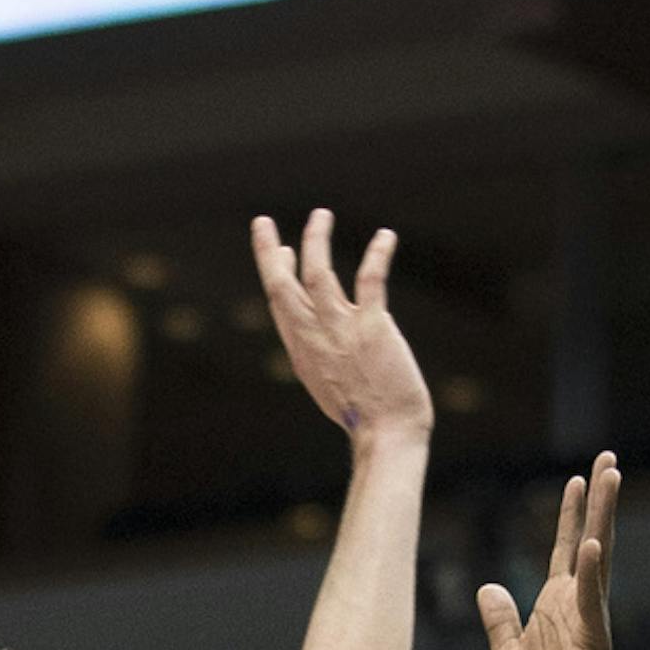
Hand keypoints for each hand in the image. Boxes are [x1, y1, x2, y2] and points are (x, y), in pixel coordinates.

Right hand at [250, 210, 433, 448]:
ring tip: (321, 215)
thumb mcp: (331, 384)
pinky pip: (370, 280)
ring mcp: (341, 331)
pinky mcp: (373, 327)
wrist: (387, 434)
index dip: (278, 273)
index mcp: (302, 352)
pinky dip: (377, 254)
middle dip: (267, 252)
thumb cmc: (365, 415)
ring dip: (316, 240)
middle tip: (262, 222)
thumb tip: (320, 332)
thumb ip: (322, 354)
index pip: (281, 305)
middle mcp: (315, 338)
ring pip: (318, 275)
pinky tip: (386, 236)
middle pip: (281, 287)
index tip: (285, 249)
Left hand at [477, 459, 616, 649]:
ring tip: (611, 478)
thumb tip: (488, 588)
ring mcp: (590, 621)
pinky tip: (592, 545)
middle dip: (598, 501)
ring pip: (600, 559)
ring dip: (603, 518)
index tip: (578, 478)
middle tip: (609, 459)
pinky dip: (591, 574)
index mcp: (558, 605)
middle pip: (591, 541)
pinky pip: (591, 601)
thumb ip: (499, 619)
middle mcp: (579, 606)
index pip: (567, 549)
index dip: (571, 514)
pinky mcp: (592, 643)